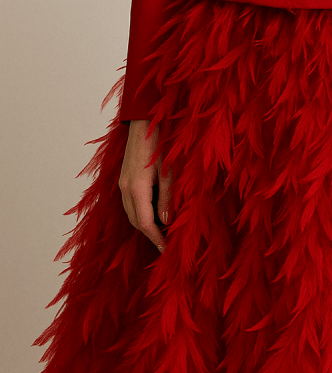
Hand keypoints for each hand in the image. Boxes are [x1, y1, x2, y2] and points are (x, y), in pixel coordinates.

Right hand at [118, 119, 172, 252]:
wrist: (143, 123)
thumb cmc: (159, 144)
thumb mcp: (168, 172)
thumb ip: (166, 198)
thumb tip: (166, 222)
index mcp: (137, 188)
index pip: (144, 222)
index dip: (155, 238)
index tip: (165, 249)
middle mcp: (125, 189)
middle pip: (135, 221)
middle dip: (150, 234)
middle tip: (166, 243)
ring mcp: (122, 184)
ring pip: (131, 213)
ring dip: (144, 223)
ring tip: (162, 231)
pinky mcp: (123, 179)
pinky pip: (130, 203)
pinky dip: (140, 212)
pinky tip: (154, 212)